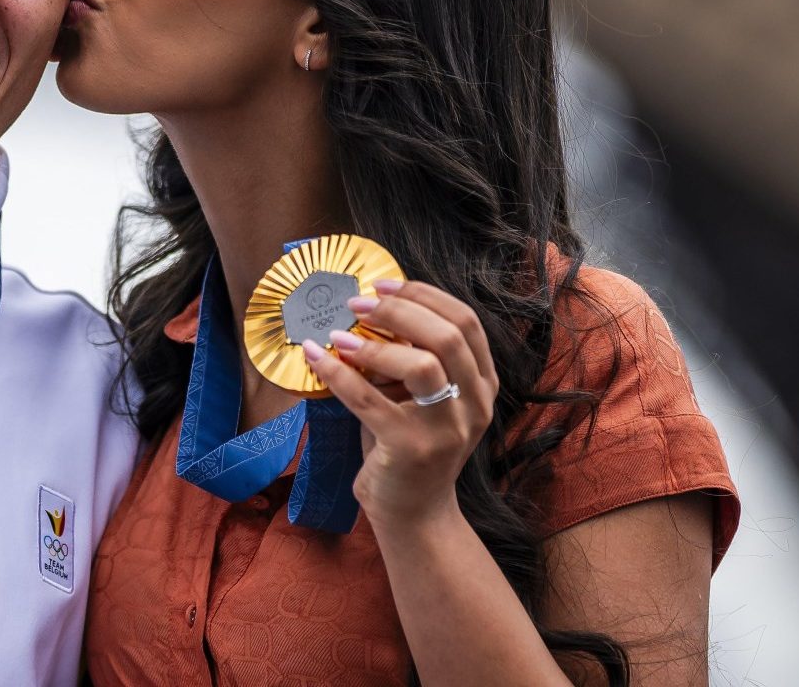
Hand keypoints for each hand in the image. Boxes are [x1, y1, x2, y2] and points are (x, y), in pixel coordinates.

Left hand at [301, 279, 499, 529]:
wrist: (414, 514)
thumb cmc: (411, 445)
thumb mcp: (425, 398)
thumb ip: (413, 356)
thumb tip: (371, 306)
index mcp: (482, 384)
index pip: (465, 322)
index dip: (424, 294)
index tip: (383, 283)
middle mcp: (474, 404)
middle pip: (448, 335)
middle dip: (399, 310)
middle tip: (357, 303)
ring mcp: (446, 429)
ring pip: (423, 365)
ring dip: (375, 342)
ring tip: (338, 334)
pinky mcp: (410, 450)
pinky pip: (370, 401)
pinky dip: (339, 375)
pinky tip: (316, 358)